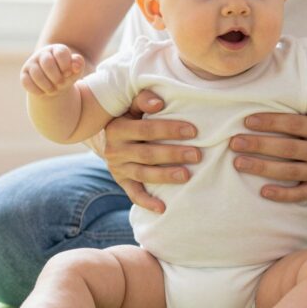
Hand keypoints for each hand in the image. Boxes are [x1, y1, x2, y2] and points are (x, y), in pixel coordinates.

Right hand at [20, 45, 84, 95]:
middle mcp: (43, 54)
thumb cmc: (66, 75)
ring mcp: (31, 63)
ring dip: (47, 86)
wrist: (54, 84)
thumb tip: (75, 66)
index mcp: (57, 50)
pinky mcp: (24, 74)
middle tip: (60, 84)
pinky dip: (37, 90)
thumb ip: (78, 64)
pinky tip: (43, 92)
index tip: (67, 73)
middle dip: (56, 77)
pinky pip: (26, 82)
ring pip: (36, 73)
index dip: (66, 66)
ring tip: (53, 90)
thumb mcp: (75, 70)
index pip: (61, 53)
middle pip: (47, 63)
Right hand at [103, 90, 199, 212]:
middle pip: (147, 154)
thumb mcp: (131, 105)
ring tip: (187, 176)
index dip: (169, 129)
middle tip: (197, 155)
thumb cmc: (130, 117)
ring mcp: (118, 168)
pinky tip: (163, 208)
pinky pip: (134, 194)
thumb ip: (143, 99)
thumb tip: (159, 102)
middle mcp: (115, 150)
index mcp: (118, 128)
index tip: (193, 130)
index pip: (146, 129)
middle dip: (173, 154)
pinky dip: (147, 202)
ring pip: (144, 174)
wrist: (109, 137)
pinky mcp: (122, 182)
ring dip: (166, 176)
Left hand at [229, 113, 306, 201]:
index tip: (246, 121)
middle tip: (235, 143)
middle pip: (288, 147)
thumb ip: (295, 118)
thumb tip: (258, 101)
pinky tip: (262, 191)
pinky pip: (299, 194)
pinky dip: (281, 194)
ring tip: (238, 163)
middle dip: (259, 144)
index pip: (295, 124)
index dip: (271, 122)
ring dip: (262, 167)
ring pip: (290, 171)